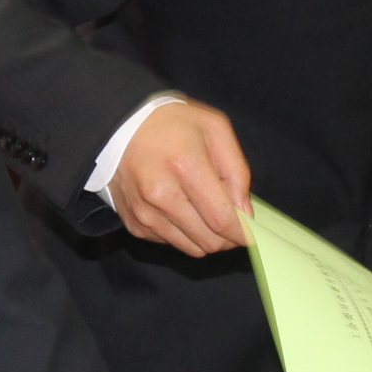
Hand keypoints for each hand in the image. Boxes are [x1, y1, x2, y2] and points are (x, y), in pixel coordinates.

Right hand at [109, 100, 251, 257]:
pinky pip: (171, 243)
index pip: (222, 219)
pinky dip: (183, 232)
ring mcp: (144, 213)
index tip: (252, 234)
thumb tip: (244, 214)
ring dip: (206, 237)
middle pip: (209, 241)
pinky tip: (179, 207)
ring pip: (192, 248)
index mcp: (184, 166)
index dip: (243, 234)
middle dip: (228, 238)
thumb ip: (237, 172)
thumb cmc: (173, 123)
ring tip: (204, 210)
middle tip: (231, 221)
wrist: (119, 126)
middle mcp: (160, 195)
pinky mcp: (134, 224)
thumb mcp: (215, 129)